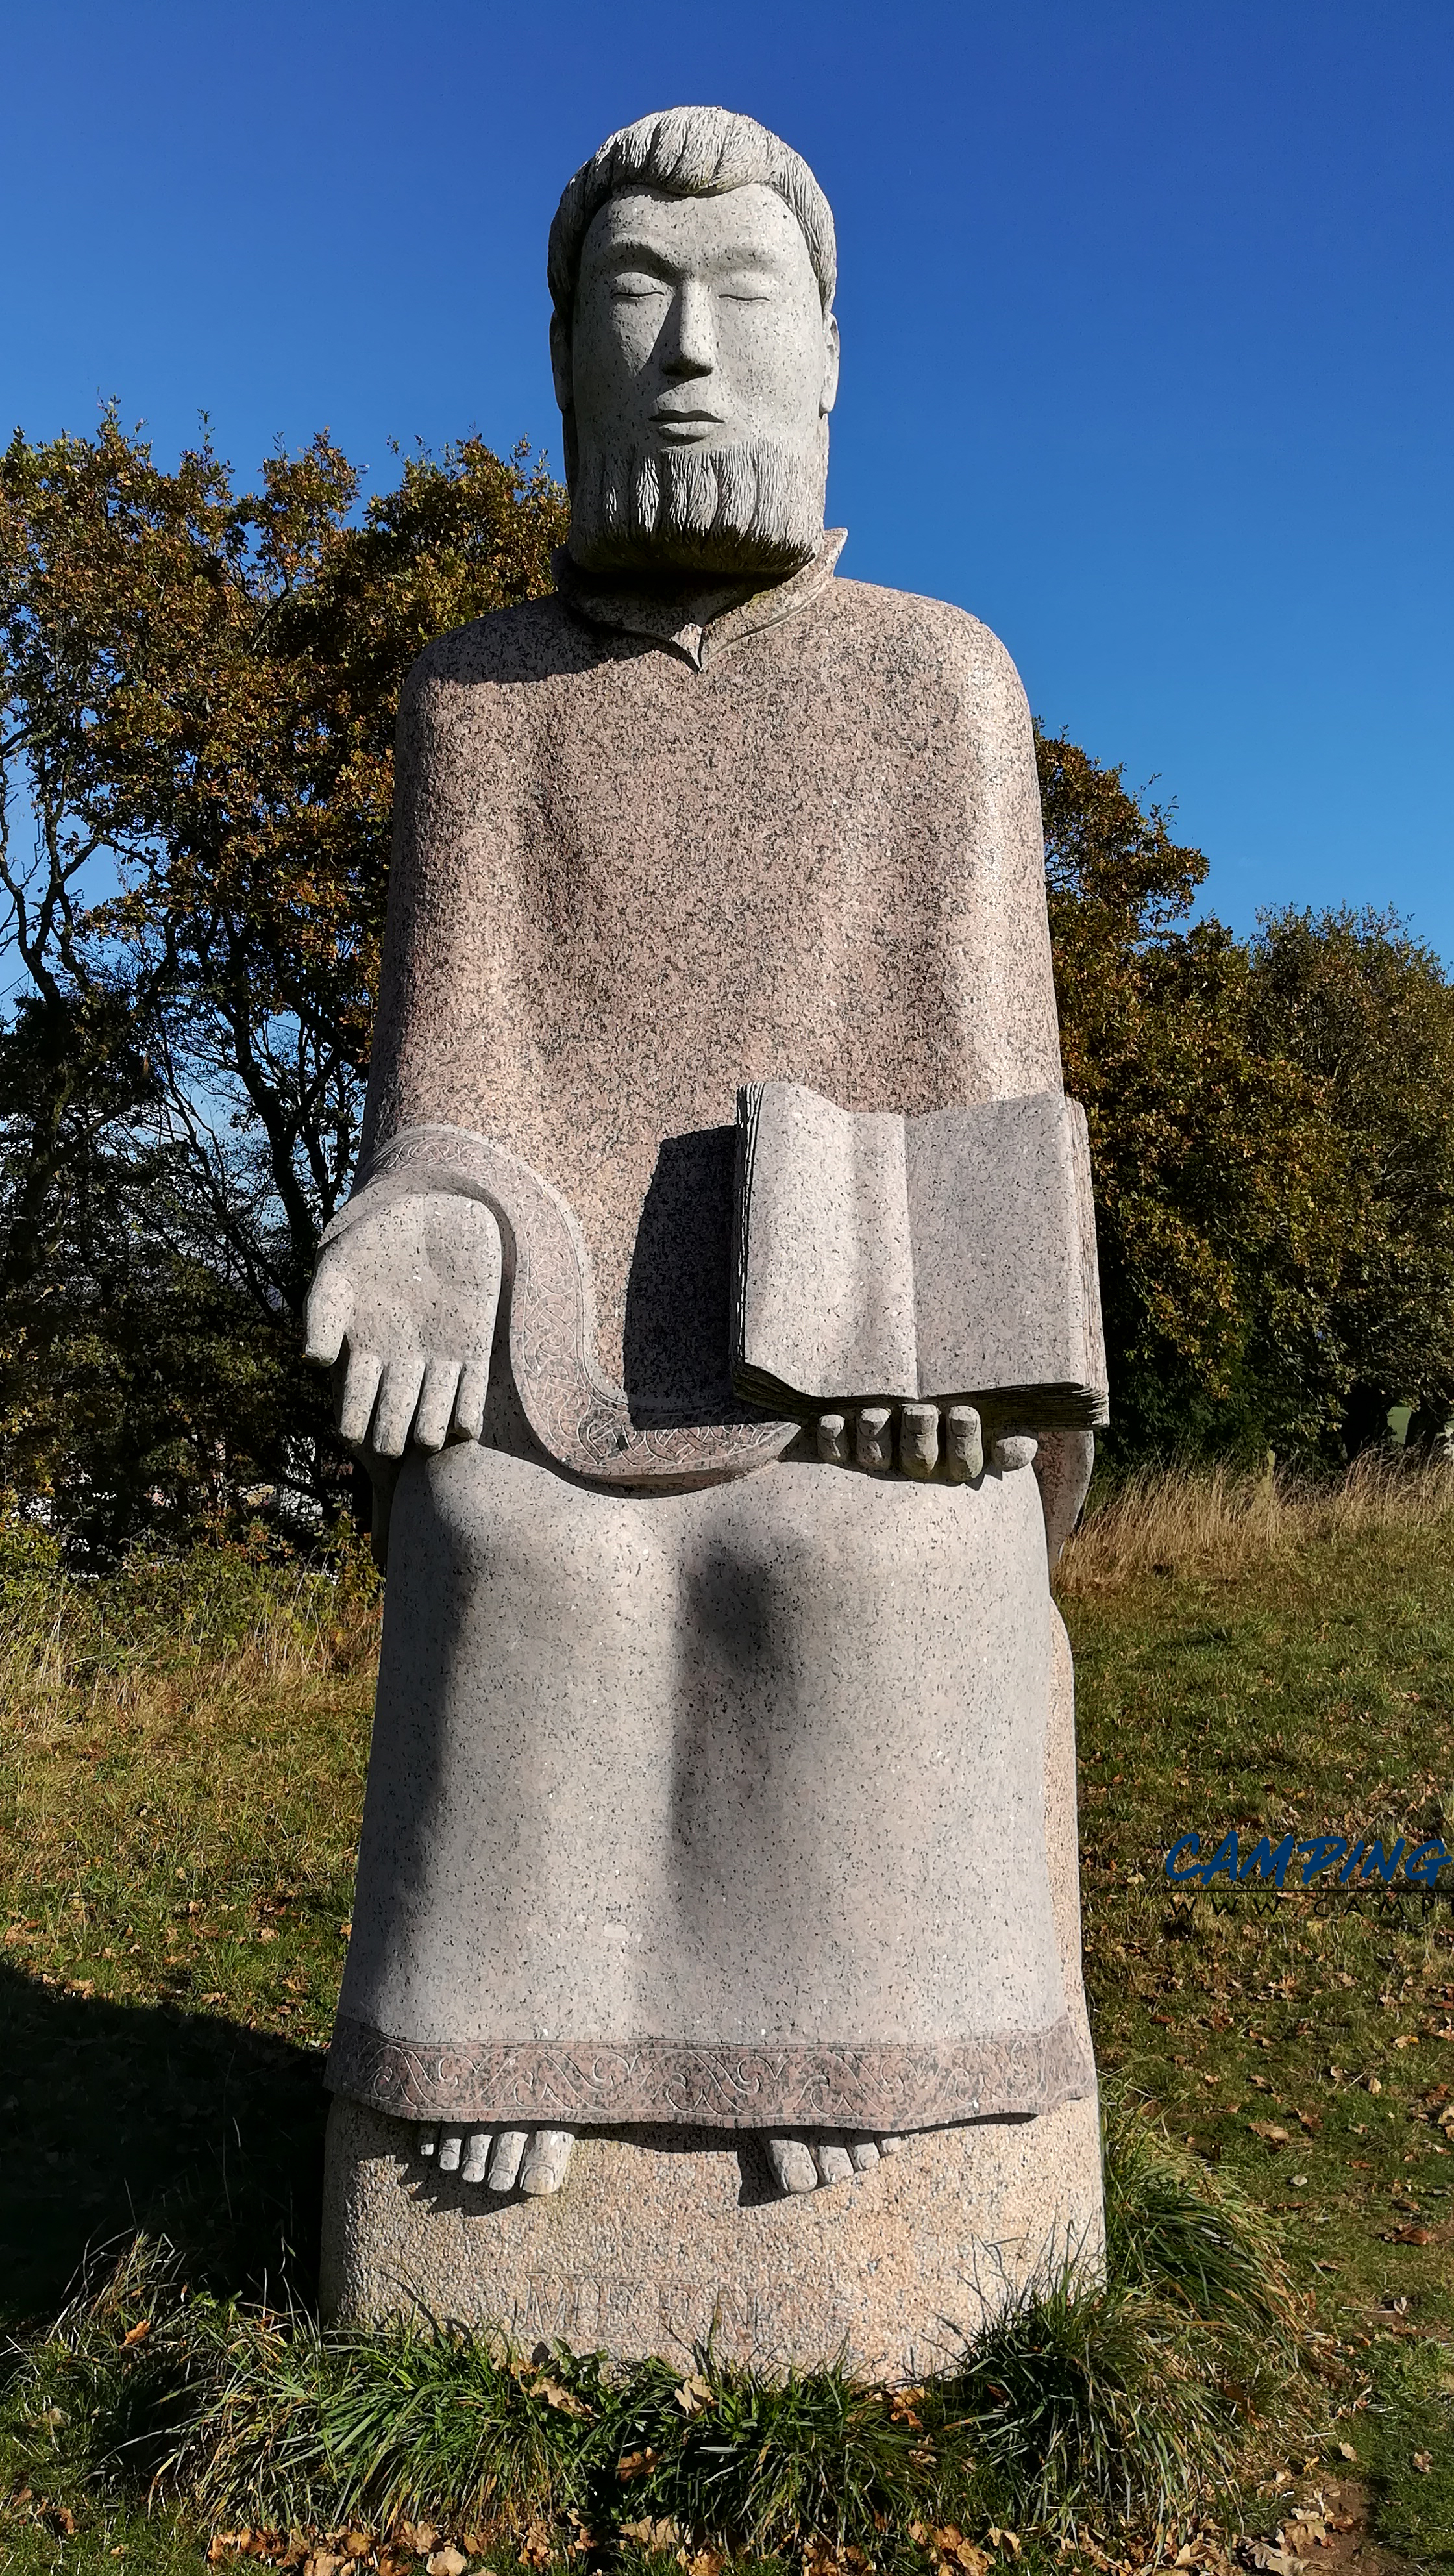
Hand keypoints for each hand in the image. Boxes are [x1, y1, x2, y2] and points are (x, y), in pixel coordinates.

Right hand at [304, 1191, 503, 1457]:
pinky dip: (467, 1417)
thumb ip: (320, 1313)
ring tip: (425, 1436)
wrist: (434, 1213)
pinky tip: (461, 1424)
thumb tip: (312, 1362)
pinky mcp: (473, 1350)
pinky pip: (472, 1397)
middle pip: (393, 1421)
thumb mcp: (337, 1270)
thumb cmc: (375, 1243)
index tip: (351, 1433)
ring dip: (429, 1431)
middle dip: (391, 1437)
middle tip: (390, 1444)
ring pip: (433, 1418)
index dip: (352, 1424)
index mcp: (362, 1355)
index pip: (354, 1407)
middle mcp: (399, 1367)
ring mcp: (437, 1362)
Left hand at [815, 1403, 1035, 1480]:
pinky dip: (834, 1441)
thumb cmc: (967, 1424)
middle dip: (919, 1436)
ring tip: (875, 1414)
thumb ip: (1015, 1439)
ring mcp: (883, 1463)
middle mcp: (919, 1466)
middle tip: (921, 1411)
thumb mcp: (1002, 1426)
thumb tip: (1009, 1451)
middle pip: (919, 1461)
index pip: (966, 1463)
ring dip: (876, 1435)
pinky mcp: (848, 1455)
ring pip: (878, 1458)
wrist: (919, 1411)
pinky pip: (839, 1455)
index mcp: (959, 1461)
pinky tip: (832, 1421)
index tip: (964, 1414)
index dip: (964, 1443)